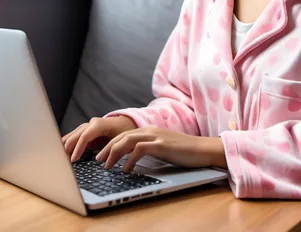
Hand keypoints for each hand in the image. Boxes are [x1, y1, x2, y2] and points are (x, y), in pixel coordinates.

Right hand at [62, 115, 137, 161]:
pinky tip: (62, 153)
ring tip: (59, 160)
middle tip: (61, 163)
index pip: (85, 136)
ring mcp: (86, 126)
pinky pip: (73, 137)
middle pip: (75, 135)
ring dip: (65, 147)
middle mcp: (90, 123)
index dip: (78, 148)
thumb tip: (100, 162)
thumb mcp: (119, 141)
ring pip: (72, 136)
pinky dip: (68, 145)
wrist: (124, 123)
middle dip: (68, 148)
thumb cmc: (123, 132)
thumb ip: (109, 149)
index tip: (73, 160)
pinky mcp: (84, 131)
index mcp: (99, 124)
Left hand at [95, 126, 227, 171]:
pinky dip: (129, 159)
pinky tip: (125, 169)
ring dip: (114, 153)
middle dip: (107, 148)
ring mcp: (156, 136)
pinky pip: (140, 149)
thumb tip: (132, 159)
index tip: (101, 155)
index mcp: (149, 130)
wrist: (202, 149)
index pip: (124, 134)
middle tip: (97, 160)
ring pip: (127, 140)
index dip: (110, 144)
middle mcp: (151, 130)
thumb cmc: (184, 151)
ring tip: (106, 165)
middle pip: (122, 136)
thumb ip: (148, 149)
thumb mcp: (162, 148)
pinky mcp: (161, 145)